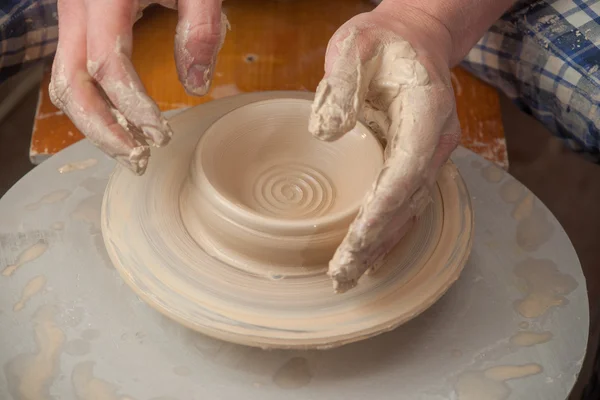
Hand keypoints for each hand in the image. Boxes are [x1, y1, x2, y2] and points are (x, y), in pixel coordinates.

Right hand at [49, 0, 227, 173]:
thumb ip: (200, 26)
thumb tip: (197, 84)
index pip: (107, 67)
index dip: (133, 106)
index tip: (162, 132)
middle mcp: (76, 10)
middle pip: (70, 86)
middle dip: (102, 130)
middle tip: (139, 157)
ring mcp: (71, 17)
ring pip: (64, 83)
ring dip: (94, 124)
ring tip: (131, 149)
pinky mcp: (79, 23)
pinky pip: (74, 70)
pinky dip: (94, 103)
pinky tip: (122, 120)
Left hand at [310, 7, 459, 291]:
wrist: (416, 38)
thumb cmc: (384, 41)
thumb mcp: (356, 45)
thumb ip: (341, 84)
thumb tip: (325, 132)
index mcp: (425, 113)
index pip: (404, 173)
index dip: (381, 212)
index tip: (355, 242)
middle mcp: (434, 142)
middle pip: (407, 203)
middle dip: (375, 242)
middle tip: (343, 276)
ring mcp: (430, 154)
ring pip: (408, 210)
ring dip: (381, 245)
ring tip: (351, 276)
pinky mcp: (417, 161)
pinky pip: (405, 203)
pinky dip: (387, 231)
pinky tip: (369, 253)